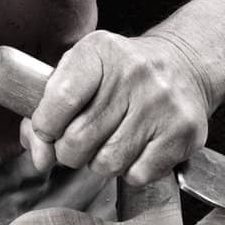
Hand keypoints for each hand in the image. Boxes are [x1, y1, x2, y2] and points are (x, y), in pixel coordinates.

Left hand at [18, 29, 211, 185]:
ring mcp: (161, 103)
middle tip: (80, 141)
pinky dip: (130, 171)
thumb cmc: (121, 74)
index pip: (59, 100)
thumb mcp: (82, 72)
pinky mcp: (183, 132)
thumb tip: (39, 158)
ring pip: (106, 163)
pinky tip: (136, 149)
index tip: (48, 129)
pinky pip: (137, 174)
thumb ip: (47, 110)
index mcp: (100, 50)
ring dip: (100, 162)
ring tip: (110, 143)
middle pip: (78, 140)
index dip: (44, 126)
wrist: (185, 65)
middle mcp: (134, 73)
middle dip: (70, 151)